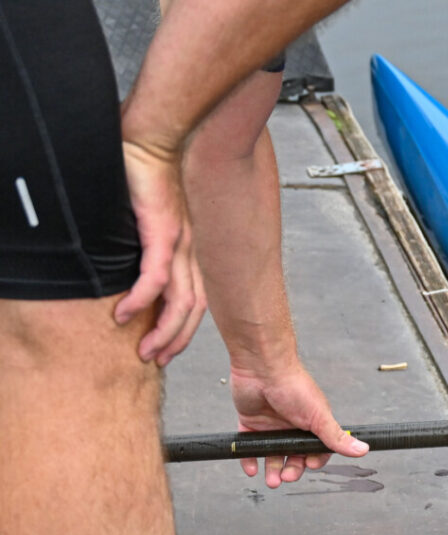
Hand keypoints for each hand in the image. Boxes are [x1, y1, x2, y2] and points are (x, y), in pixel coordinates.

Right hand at [114, 138, 205, 366]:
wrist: (154, 138)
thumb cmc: (151, 172)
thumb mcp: (154, 215)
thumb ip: (149, 242)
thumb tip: (134, 266)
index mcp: (193, 248)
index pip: (196, 299)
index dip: (183, 328)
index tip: (166, 347)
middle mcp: (193, 250)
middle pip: (192, 309)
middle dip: (175, 340)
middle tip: (155, 359)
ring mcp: (181, 242)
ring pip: (179, 301)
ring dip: (161, 330)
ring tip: (145, 350)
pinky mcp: (164, 230)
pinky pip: (155, 276)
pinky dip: (141, 300)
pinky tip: (126, 314)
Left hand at [229, 361, 368, 487]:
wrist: (262, 368)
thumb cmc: (293, 386)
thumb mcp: (319, 416)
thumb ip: (337, 437)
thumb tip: (363, 449)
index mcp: (312, 424)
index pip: (316, 449)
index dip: (313, 460)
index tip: (308, 465)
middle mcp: (292, 426)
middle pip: (293, 456)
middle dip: (291, 470)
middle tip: (285, 477)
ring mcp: (272, 426)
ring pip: (272, 454)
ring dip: (272, 469)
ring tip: (271, 481)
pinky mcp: (251, 423)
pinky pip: (249, 445)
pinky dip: (249, 459)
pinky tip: (252, 468)